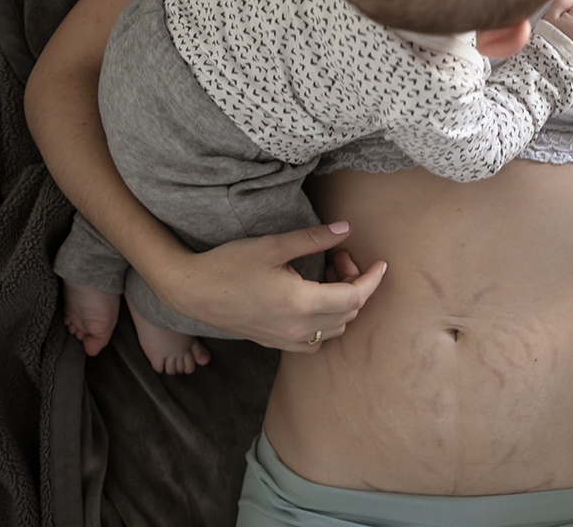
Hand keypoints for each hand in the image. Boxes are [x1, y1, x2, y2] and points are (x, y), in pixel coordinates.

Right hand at [152, 222, 385, 351]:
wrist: (192, 291)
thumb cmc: (229, 265)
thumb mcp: (273, 245)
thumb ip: (313, 239)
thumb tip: (346, 229)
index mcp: (301, 303)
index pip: (355, 297)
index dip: (372, 279)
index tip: (380, 264)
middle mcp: (298, 328)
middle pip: (349, 312)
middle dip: (355, 284)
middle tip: (339, 256)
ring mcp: (287, 340)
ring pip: (335, 328)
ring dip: (342, 302)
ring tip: (327, 274)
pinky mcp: (277, 343)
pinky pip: (316, 340)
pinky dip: (327, 321)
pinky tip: (314, 299)